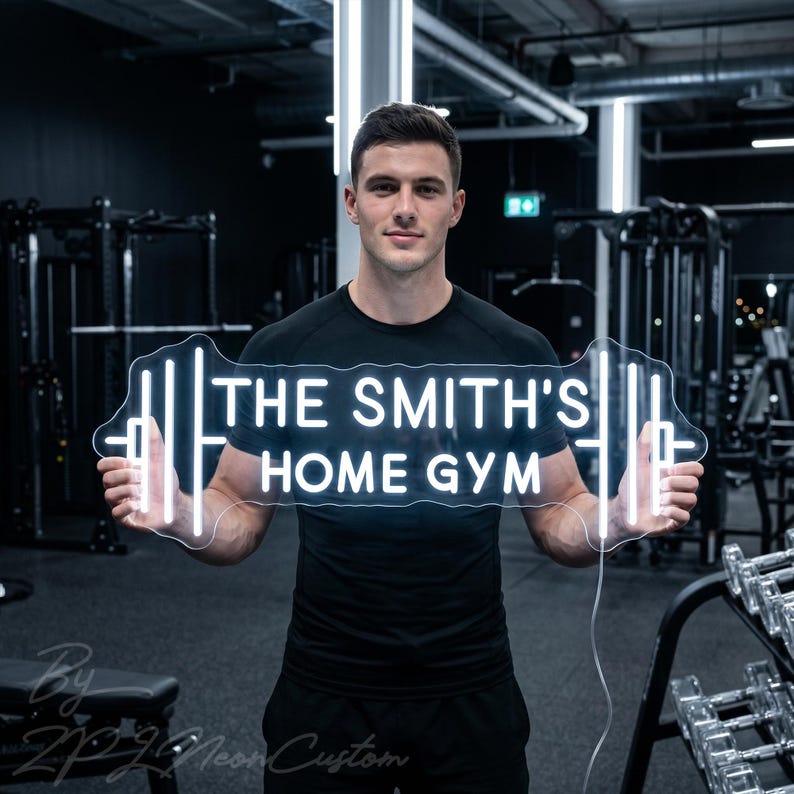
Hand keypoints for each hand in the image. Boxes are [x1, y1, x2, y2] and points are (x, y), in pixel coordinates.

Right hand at [96, 418, 179, 531]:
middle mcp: (118, 488)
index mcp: (123, 473)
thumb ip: (154, 441)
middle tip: (142, 477)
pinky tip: (139, 504)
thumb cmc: (165, 484)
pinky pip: (116, 513)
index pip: (104, 465)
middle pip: (106, 479)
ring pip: (109, 495)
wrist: (176, 506)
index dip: (113, 463)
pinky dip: (128, 506)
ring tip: (143, 491)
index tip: (130, 462)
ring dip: (128, 490)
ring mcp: (120, 503)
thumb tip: (149, 420)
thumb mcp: (160, 460)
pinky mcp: (125, 518)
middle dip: (125, 476)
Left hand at [615, 422, 703, 541]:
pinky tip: (660, 510)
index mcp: (674, 477)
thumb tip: (649, 425)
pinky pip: (685, 517)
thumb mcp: (636, 465)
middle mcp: (678, 491)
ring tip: (657, 499)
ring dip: (672, 497)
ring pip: (691, 499)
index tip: (669, 469)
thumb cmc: (630, 489)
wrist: (621, 512)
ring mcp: (678, 506)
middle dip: (675, 483)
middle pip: (695, 483)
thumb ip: (643, 445)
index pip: (696, 469)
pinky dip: (672, 511)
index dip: (686, 468)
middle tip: (658, 486)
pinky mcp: (674, 522)